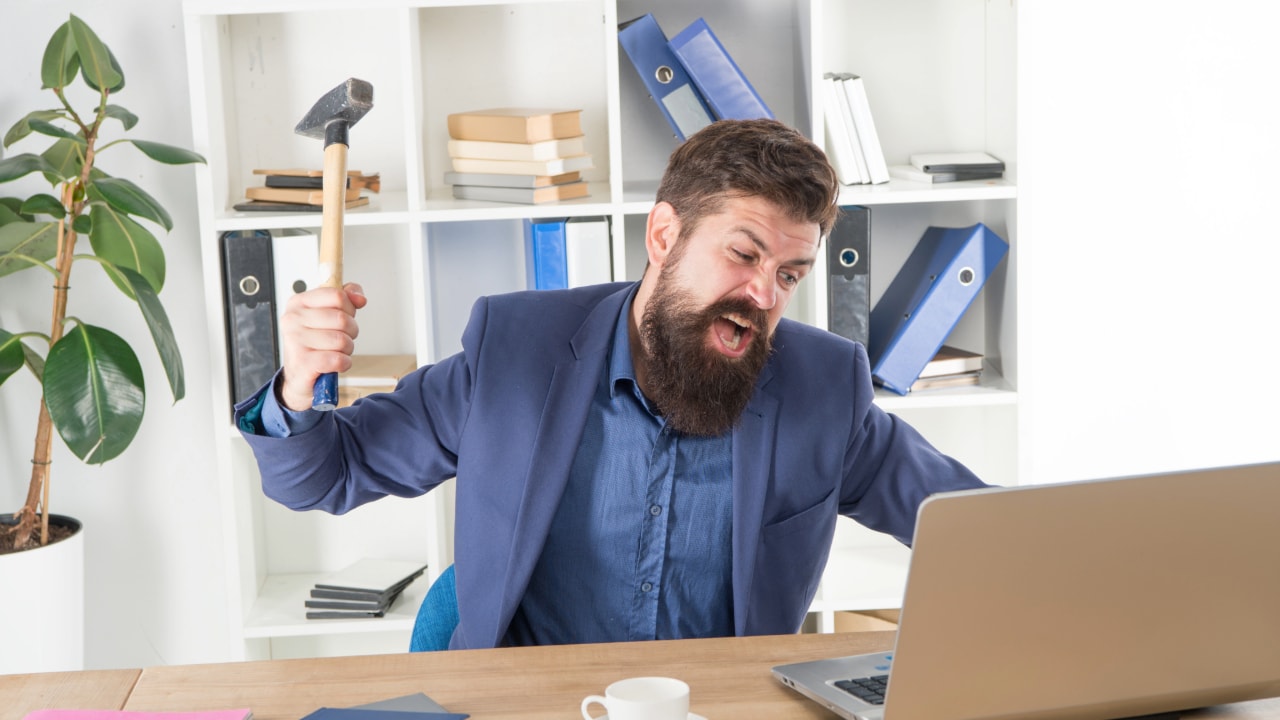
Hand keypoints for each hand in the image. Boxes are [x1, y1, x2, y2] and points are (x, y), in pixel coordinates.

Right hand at [277, 282, 366, 411]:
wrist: (299, 376)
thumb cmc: (315, 344)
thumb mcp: (328, 314)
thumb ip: (347, 298)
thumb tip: (360, 298)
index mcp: (299, 302)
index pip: (337, 295)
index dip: (349, 308)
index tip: (344, 316)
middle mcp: (293, 319)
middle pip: (342, 319)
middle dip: (351, 332)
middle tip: (340, 339)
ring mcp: (295, 340)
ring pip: (342, 340)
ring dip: (347, 349)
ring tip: (334, 352)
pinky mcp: (303, 362)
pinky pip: (338, 359)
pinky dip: (343, 363)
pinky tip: (335, 363)